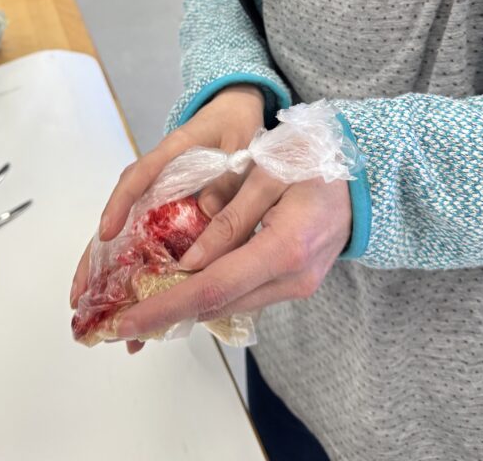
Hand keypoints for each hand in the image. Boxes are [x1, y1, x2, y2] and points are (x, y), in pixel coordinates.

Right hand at [69, 84, 264, 310]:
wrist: (236, 112)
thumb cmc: (235, 126)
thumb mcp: (239, 145)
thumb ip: (226, 178)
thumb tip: (204, 214)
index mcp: (172, 152)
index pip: (139, 176)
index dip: (121, 204)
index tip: (106, 233)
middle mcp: (155, 176)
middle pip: (118, 215)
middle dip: (96, 257)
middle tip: (78, 295)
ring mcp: (158, 195)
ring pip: (127, 235)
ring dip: (112, 273)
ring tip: (98, 314)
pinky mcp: (166, 210)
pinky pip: (146, 241)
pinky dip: (138, 271)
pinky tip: (134, 305)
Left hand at [115, 174, 350, 341]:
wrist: (365, 178)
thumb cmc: (316, 160)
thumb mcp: (269, 172)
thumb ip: (229, 217)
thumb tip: (188, 263)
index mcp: (285, 248)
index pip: (212, 289)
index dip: (164, 307)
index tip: (124, 322)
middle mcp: (291, 279)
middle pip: (217, 305)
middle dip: (164, 313)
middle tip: (117, 320)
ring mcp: (295, 286)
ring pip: (229, 302)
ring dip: (184, 304)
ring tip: (139, 305)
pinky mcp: (293, 284)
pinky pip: (243, 292)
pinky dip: (210, 291)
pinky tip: (181, 283)